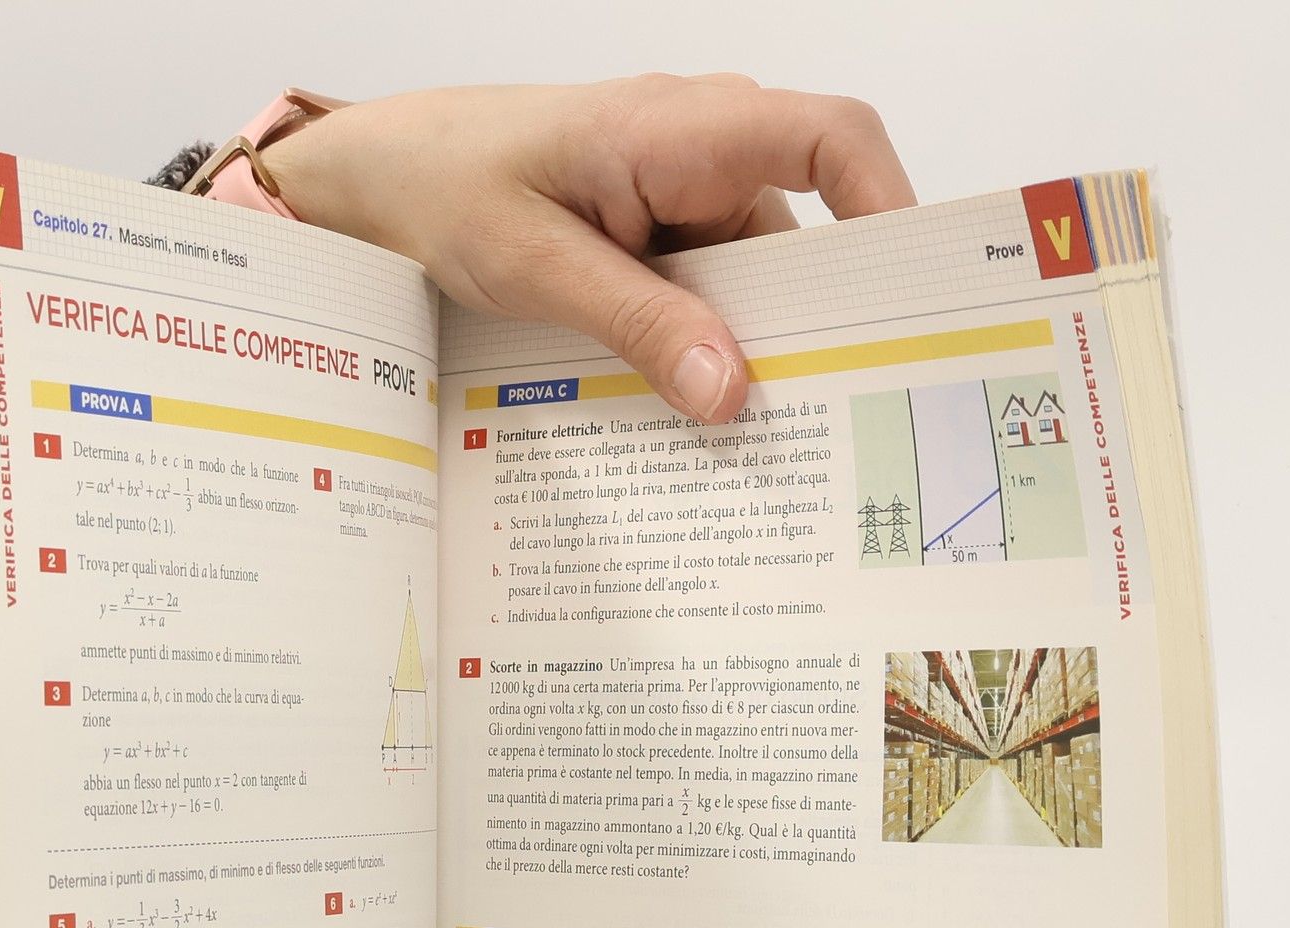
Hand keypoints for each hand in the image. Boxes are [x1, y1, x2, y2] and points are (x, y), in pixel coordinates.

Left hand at [268, 75, 914, 423]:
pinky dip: (706, 350)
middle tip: (827, 416)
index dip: (888, 208)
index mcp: (679, 128)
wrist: (383, 176)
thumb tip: (729, 390)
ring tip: (752, 438)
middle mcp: (700, 153)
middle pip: (804, 238)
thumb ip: (636, 324)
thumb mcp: (534, 263)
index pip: (831, 140)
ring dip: (750, 352)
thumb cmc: (446, 183)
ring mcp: (683, 198)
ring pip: (756, 284)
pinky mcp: (660, 239)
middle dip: (817, 325)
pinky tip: (692, 410)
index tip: (907, 296)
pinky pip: (710, 298)